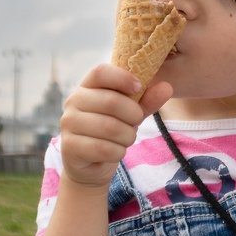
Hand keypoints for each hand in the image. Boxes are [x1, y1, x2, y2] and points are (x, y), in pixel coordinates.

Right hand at [60, 64, 171, 188]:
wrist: (93, 164)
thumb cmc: (113, 130)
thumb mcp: (131, 113)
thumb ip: (147, 100)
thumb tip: (167, 87)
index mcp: (87, 86)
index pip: (100, 72)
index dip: (122, 78)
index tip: (139, 87)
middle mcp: (73, 101)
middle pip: (111, 101)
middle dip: (133, 115)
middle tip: (136, 122)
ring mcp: (68, 123)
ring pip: (109, 127)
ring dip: (127, 136)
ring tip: (126, 138)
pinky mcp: (69, 146)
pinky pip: (103, 148)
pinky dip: (118, 152)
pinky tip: (116, 152)